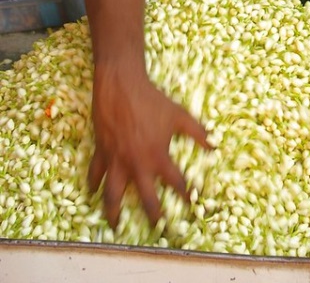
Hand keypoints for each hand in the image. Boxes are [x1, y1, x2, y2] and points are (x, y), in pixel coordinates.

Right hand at [88, 60, 210, 228]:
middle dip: (152, 215)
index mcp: (157, 157)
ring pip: (113, 194)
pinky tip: (91, 192)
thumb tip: (214, 145)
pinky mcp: (101, 152)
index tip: (190, 205)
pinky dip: (92, 184)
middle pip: (145, 198)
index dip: (185, 195)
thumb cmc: (152, 101)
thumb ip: (197, 132)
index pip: (175, 183)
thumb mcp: (178, 115)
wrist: (121, 86)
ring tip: (114, 224)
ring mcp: (117, 160)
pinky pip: (95, 173)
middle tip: (156, 227)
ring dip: (114, 211)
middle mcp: (137, 164)